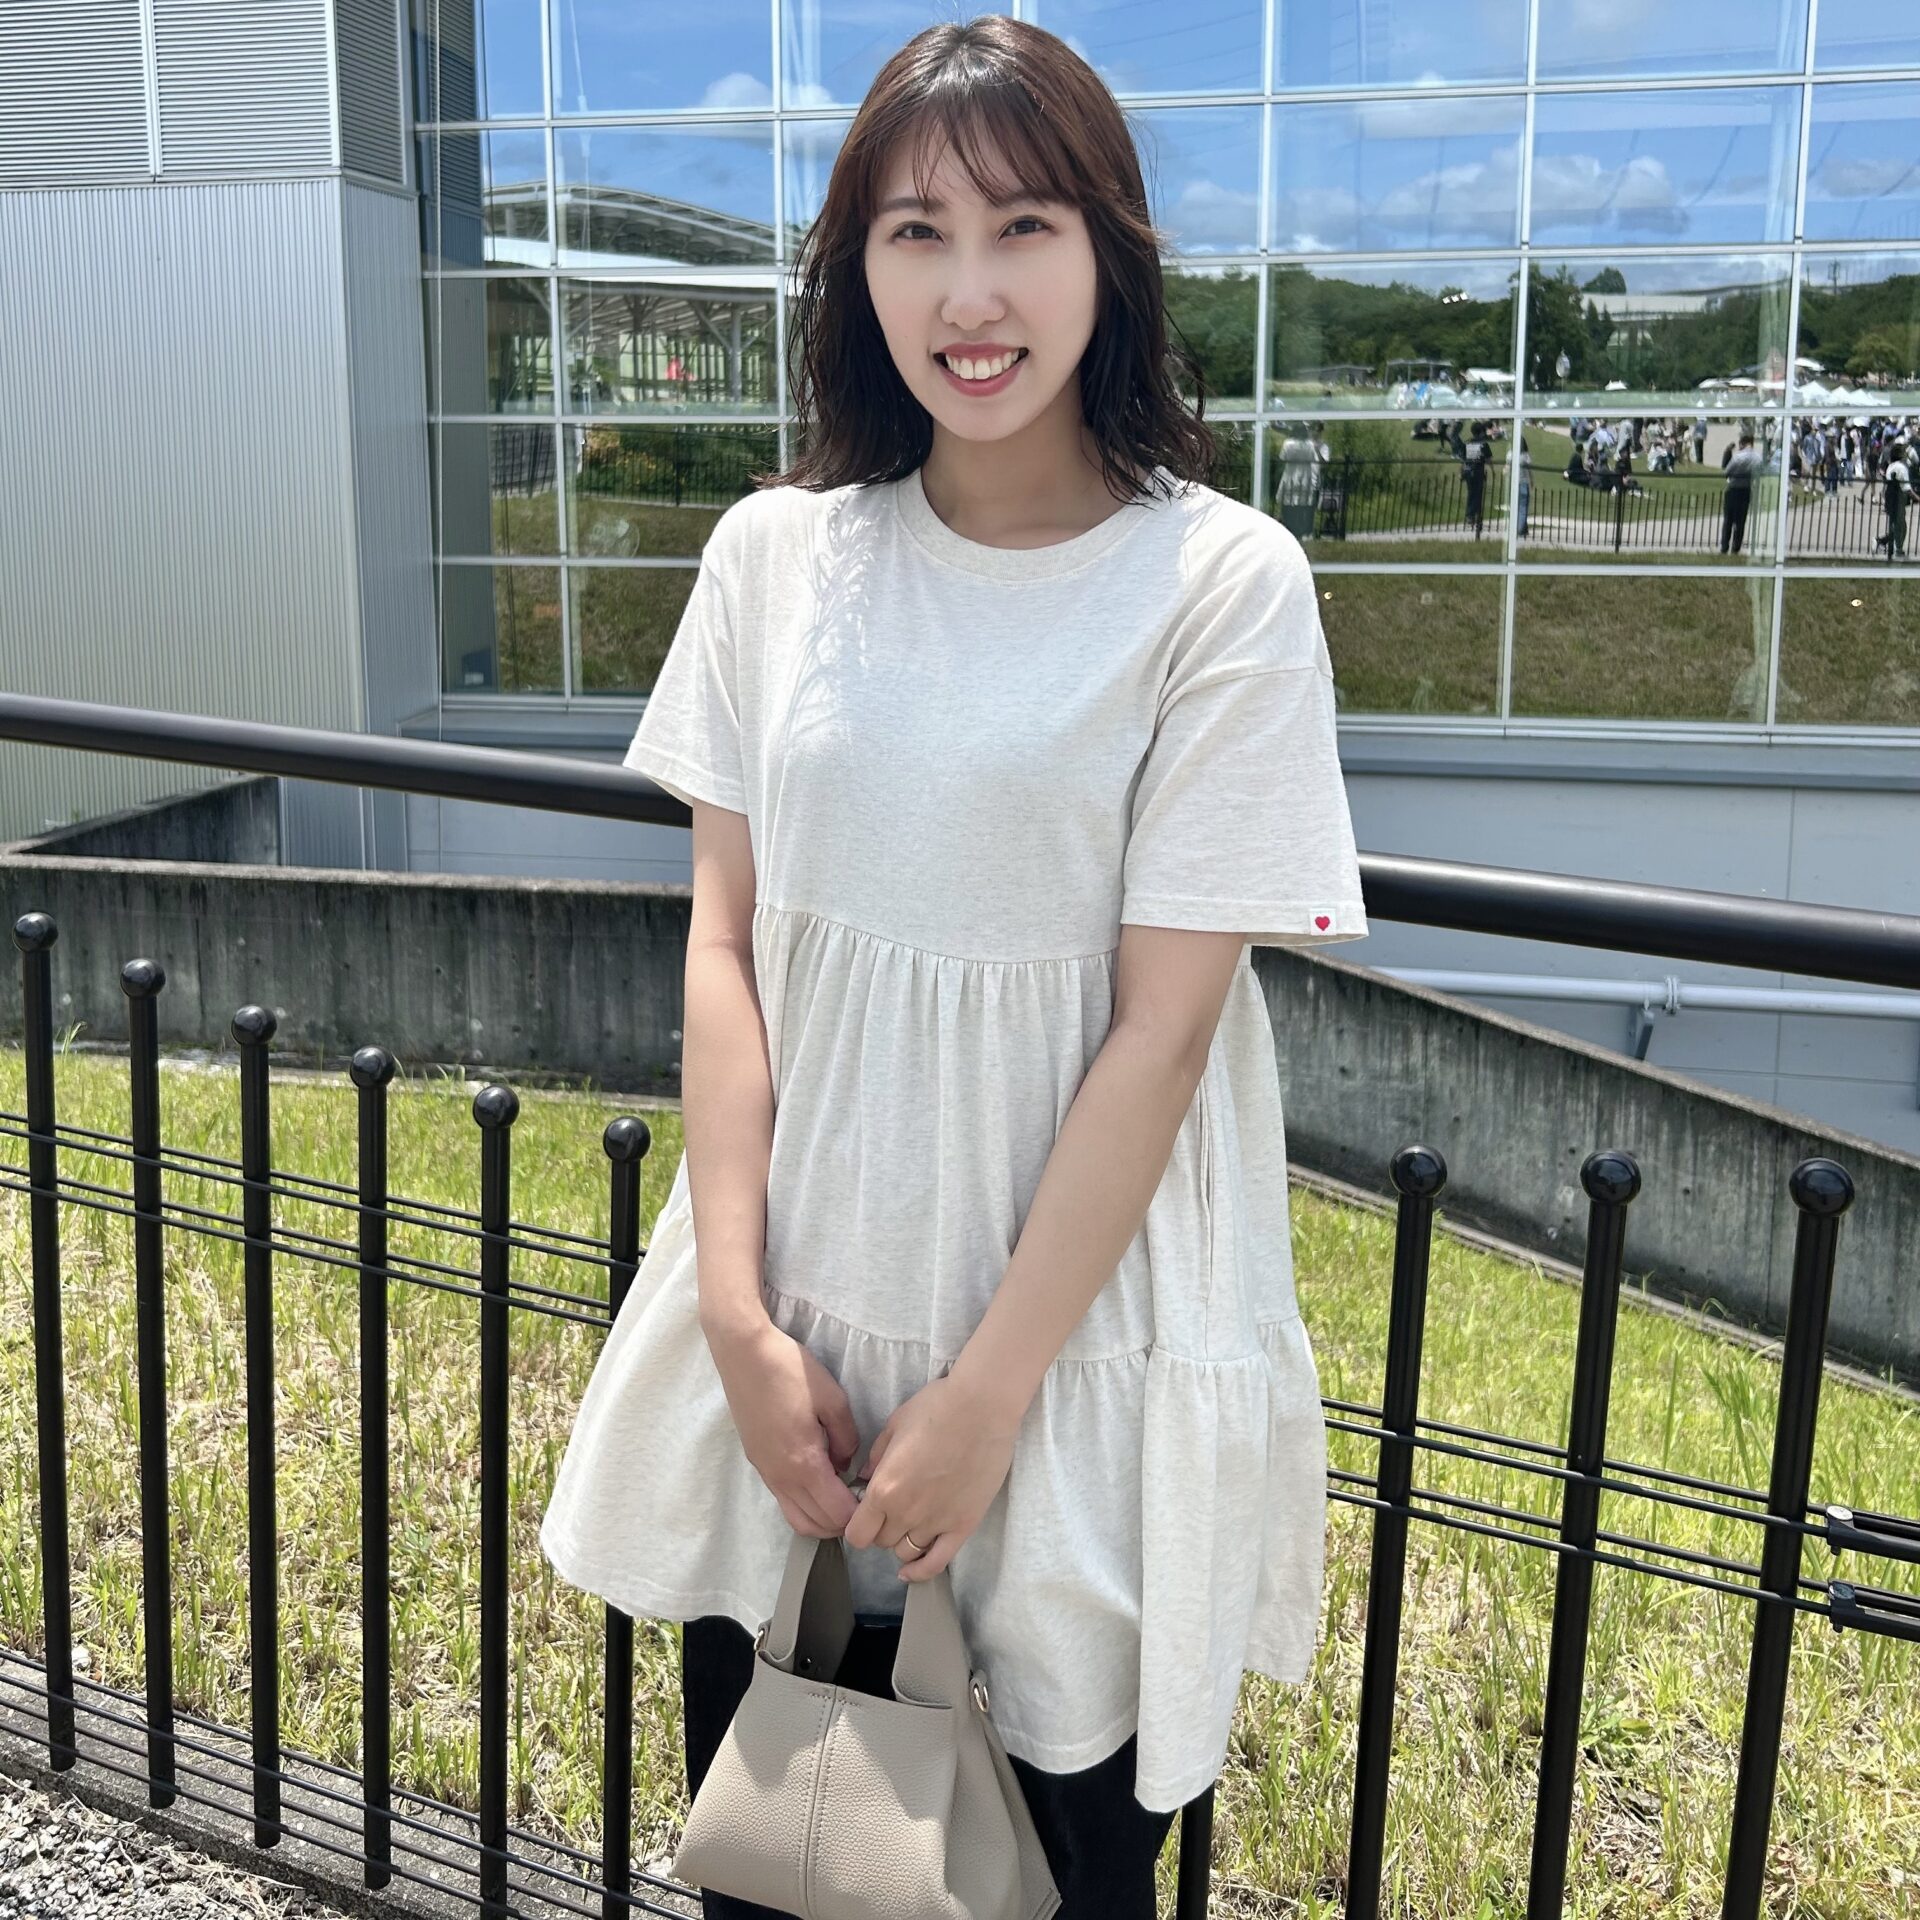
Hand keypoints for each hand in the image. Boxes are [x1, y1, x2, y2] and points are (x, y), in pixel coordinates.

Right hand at [705, 1316, 860, 1537]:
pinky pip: (784, 1500)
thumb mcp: (833, 1398)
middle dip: (842, 1522)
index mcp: (803, 1463)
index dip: (858, 1514)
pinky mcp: (757, 1464)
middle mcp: (781, 1478)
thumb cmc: (791, 1371)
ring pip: (795, 1518)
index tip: (875, 1500)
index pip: (835, 1512)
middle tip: (862, 1502)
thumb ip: (847, 1437)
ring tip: (840, 1497)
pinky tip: (819, 1481)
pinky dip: (804, 1504)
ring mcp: (766, 1473)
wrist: (744, 1354)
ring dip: (821, 1519)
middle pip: (815, 1525)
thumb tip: (845, 1463)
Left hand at [841, 1370, 1021, 1581]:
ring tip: (908, 1521)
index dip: (856, 1526)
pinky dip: (920, 1571)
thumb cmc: (936, 1407)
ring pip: (905, 1553)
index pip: (857, 1534)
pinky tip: (910, 1570)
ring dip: (901, 1541)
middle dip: (879, 1528)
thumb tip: (864, 1479)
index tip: (862, 1513)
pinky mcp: (963, 1525)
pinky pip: (936, 1562)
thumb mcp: (894, 1426)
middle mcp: (906, 1513)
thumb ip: (875, 1458)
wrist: (983, 1408)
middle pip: (880, 1543)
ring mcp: (936, 1522)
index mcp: (884, 1489)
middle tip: (889, 1508)